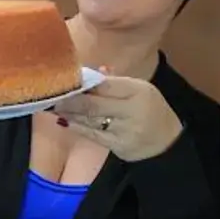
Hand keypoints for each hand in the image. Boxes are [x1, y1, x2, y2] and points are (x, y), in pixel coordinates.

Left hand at [51, 67, 183, 161]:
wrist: (166, 142)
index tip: (65, 80)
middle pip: (93, 104)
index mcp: (138, 91)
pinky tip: (64, 120)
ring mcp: (124, 130)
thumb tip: (86, 72)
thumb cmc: (148, 110)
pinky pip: (91, 134)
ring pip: (89, 119)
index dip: (82, 83)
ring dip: (68, 113)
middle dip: (69, 100)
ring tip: (53, 106)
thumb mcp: (137, 90)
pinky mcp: (116, 145)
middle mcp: (132, 110)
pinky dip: (75, 126)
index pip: (104, 84)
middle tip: (52, 96)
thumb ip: (112, 83)